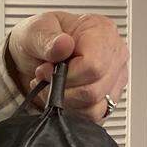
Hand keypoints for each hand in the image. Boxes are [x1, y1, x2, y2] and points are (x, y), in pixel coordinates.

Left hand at [5, 11, 129, 123]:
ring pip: (95, 106)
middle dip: (63, 90)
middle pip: (94, 90)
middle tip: (46, 78)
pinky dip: (73, 110)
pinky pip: (95, 116)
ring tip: (52, 86)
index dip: (66, 75)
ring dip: (66, 101)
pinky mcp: (108, 98)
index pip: (94, 66)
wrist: (33, 55)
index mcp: (101, 31)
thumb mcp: (34, 31)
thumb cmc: (38, 40)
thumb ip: (47, 39)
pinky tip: (62, 96)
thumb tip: (63, 45)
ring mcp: (114, 78)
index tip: (46, 70)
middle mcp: (114, 55)